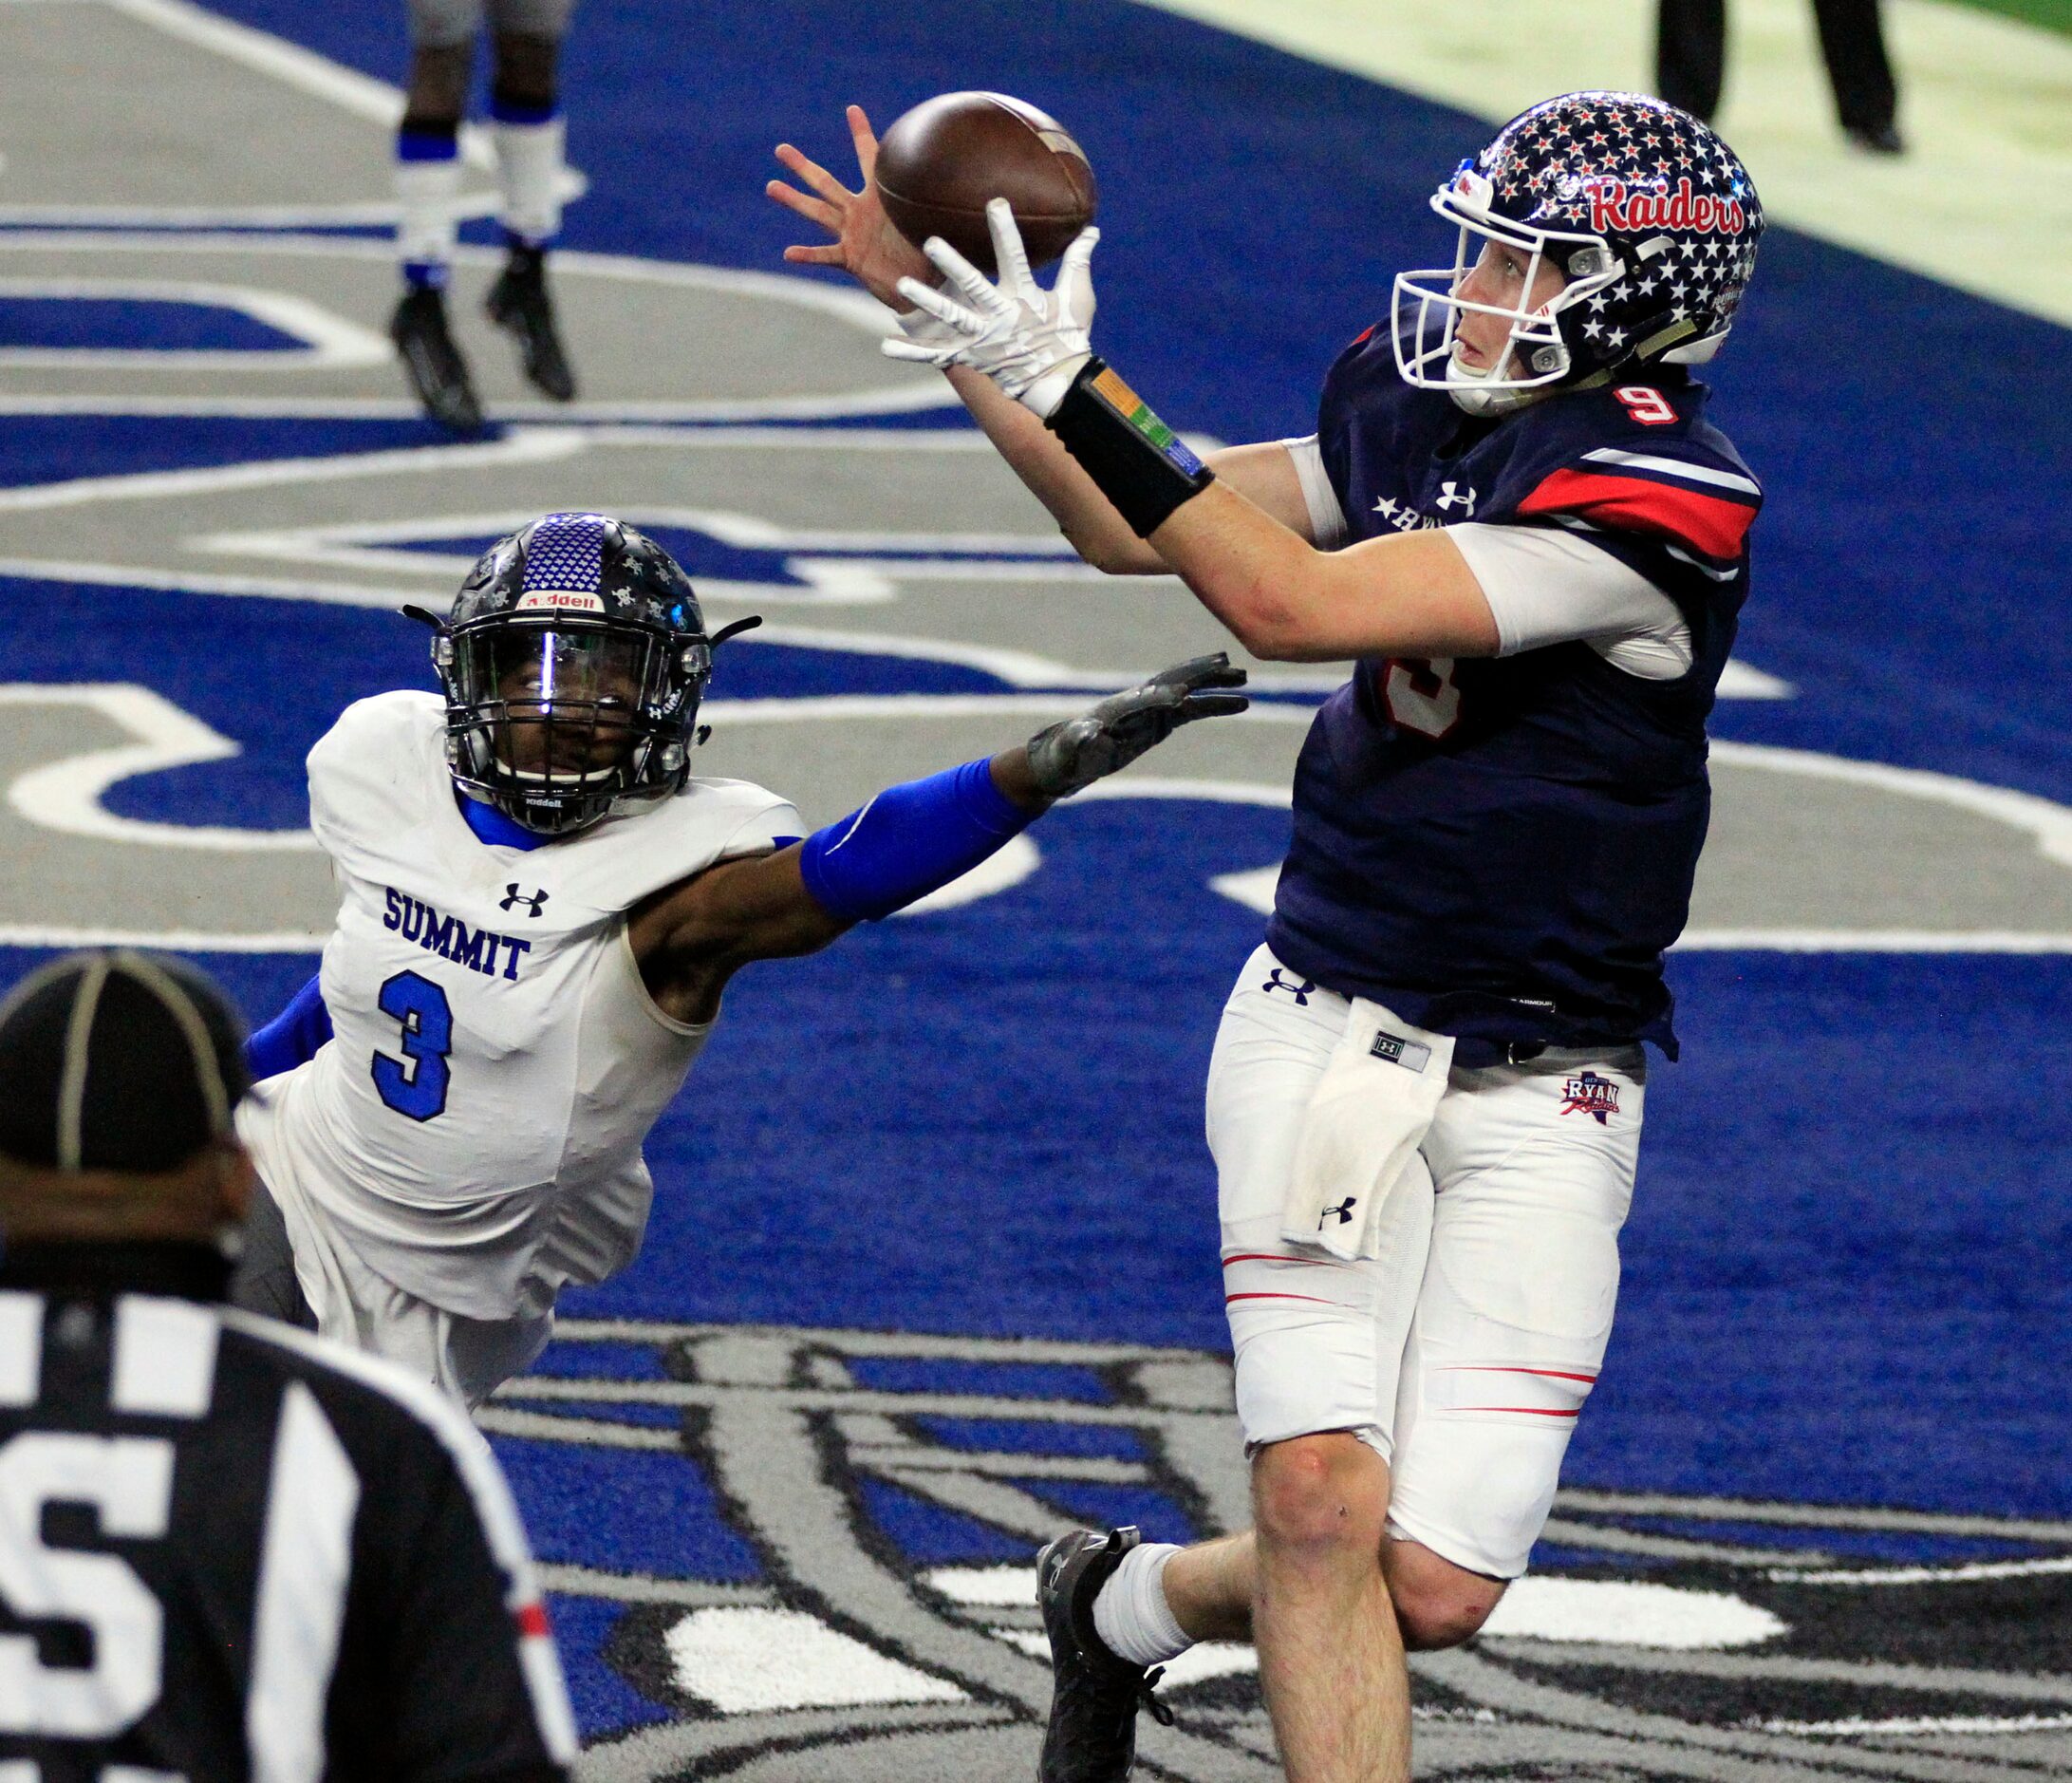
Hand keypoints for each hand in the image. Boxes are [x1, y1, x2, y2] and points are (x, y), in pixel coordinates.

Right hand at [768, 104, 933, 309]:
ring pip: (818, 212)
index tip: (852, 109)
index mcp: (879, 197)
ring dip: (795, 200)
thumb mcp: (934, 222)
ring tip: (771, 186)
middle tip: (780, 149)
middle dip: (803, 167)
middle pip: (826, 183)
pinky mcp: (850, 257)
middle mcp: (859, 211)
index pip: (869, 159)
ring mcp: (851, 232)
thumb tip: (972, 186)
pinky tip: (788, 253)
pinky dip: (808, 254)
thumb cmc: (928, 251)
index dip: (861, 134)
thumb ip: (940, 203)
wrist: (922, 286)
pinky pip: (826, 254)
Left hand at [882, 198, 1099, 417]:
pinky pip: (937, 356)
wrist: (1057, 384)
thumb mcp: (1078, 298)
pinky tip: (886, 345)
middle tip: (931, 242)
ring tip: (902, 284)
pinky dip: (912, 352)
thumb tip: (1092, 230)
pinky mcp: (970, 358)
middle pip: (973, 287)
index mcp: (1024, 298)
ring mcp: (982, 339)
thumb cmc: (1069, 336)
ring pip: (950, 317)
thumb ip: (1078, 262)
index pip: (1014, 258)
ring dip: (926, 301)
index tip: (995, 203)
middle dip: (953, 265)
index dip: (1005, 231)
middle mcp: (1000, 317)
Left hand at [1026, 655, 1248, 797]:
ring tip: (1244, 678)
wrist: (1068, 757)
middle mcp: (1139, 701)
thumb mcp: (1071, 749)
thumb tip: (1089, 732)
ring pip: (1189, 691)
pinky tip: (1238, 703)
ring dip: (1215, 684)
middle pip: (1174, 680)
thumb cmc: (1067, 754)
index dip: (1162, 696)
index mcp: (1119, 707)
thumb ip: (1079, 739)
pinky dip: (1214, 704)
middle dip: (1199, 674)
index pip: (1146, 697)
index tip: (1184, 695)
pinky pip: (1193, 709)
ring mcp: (1152, 709)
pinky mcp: (1161, 721)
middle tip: (1230, 667)